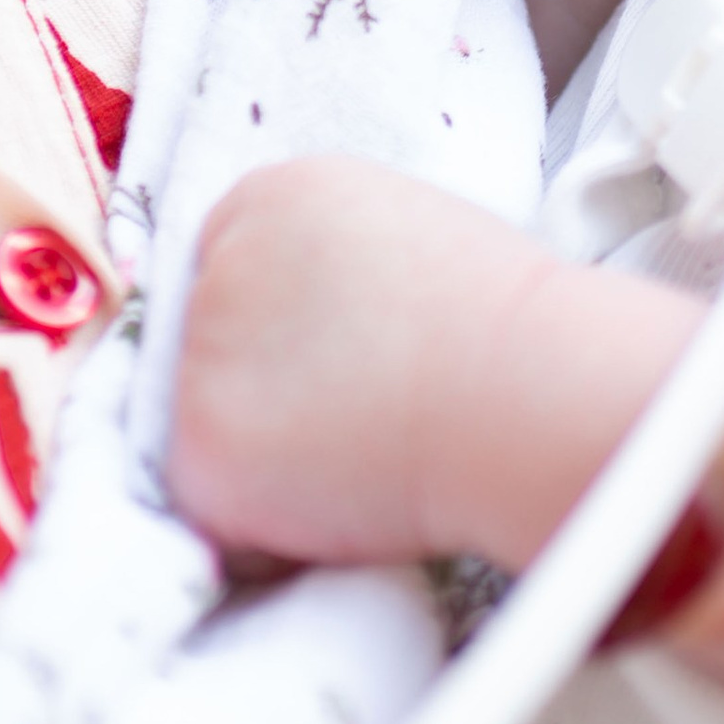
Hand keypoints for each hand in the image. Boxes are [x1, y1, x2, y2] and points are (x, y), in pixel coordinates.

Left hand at [169, 156, 693, 571]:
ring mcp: (198, 362)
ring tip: (367, 451)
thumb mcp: (406, 235)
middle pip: (208, 344)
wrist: (526, 390)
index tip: (338, 354)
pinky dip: (271, 526)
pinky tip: (349, 497)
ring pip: (210, 428)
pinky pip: (217, 507)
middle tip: (358, 409)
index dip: (281, 321)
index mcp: (271, 197)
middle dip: (265, 387)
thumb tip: (304, 327)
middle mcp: (216, 268)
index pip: (228, 261)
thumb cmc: (504, 322)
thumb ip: (326, 263)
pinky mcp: (199, 454)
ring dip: (270, 458)